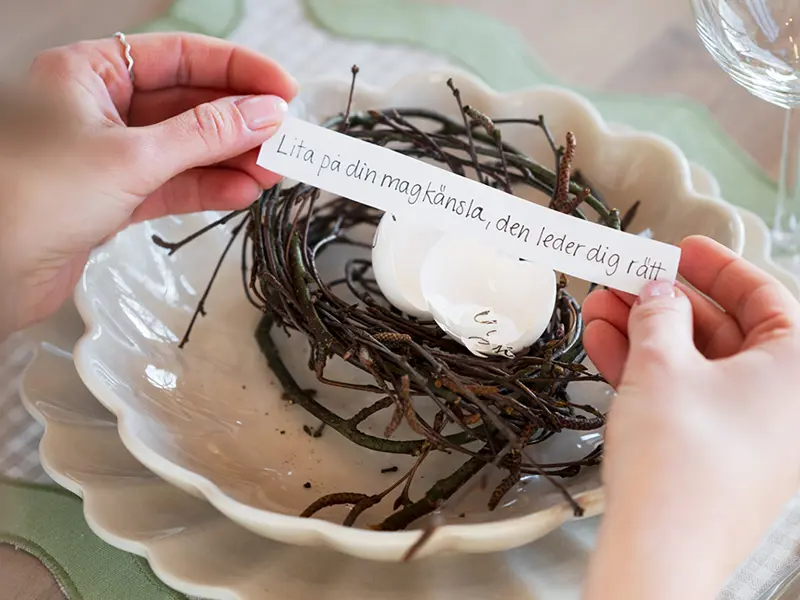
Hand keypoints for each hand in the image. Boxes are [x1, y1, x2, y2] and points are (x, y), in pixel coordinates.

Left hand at [0, 33, 296, 337]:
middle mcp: (100, 108)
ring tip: (273, 169)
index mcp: (89, 73)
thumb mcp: (133, 156)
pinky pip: (175, 183)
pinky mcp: (115, 196)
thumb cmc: (30, 198)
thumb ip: (205, 134)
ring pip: (187, 148)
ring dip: (232, 159)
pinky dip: (210, 187)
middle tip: (284, 137)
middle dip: (240, 122)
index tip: (281, 88)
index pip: (180, 57)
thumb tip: (263, 114)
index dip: (237, 70)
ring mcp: (109, 154)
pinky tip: (243, 191)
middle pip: (188, 103)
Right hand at [580, 236, 799, 599]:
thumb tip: (656, 292)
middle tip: (623, 280)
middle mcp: (782, 401)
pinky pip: (683, 394)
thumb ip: (658, 315)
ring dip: (644, 332)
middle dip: (664, 302)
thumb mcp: (662, 365)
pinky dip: (645, 368)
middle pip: (722, 329)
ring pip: (695, 362)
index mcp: (796, 370)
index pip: (763, 296)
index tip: (681, 250)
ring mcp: (747, 431)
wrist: (661, 550)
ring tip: (599, 309)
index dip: (717, 267)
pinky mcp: (712, 453)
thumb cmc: (681, 462)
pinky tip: (605, 345)